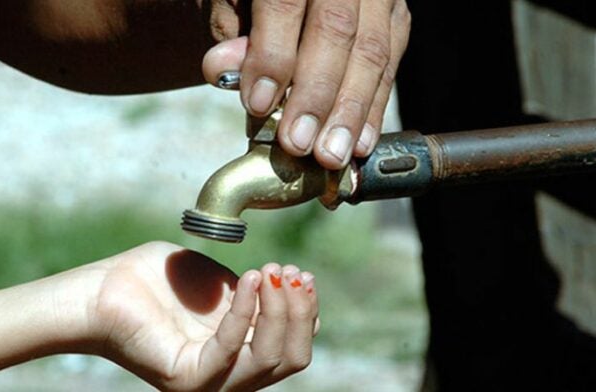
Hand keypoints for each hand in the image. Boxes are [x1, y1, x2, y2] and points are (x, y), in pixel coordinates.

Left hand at [83, 241, 318, 390]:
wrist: (103, 288)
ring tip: (272, 272)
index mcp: (237, 354)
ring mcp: (207, 382)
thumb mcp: (219, 284)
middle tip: (292, 272)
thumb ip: (253, 293)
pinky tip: (251, 278)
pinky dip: (247, 310)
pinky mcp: (186, 378)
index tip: (301, 272)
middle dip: (301, 312)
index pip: (291, 348)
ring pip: (269, 360)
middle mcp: (227, 375)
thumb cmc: (156, 281)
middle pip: (290, 359)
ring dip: (280, 311)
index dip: (305, 311)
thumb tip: (288, 287)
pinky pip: (230, 349)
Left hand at [202, 0, 410, 169]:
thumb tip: (221, 68)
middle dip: (316, 94)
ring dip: (350, 112)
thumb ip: (228, 29)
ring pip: (372, 51)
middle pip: (336, 30)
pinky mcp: (395, 17)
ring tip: (331, 155)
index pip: (284, 4)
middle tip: (298, 142)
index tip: (258, 104)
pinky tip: (361, 142)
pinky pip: (391, 64)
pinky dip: (375, 107)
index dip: (272, 56)